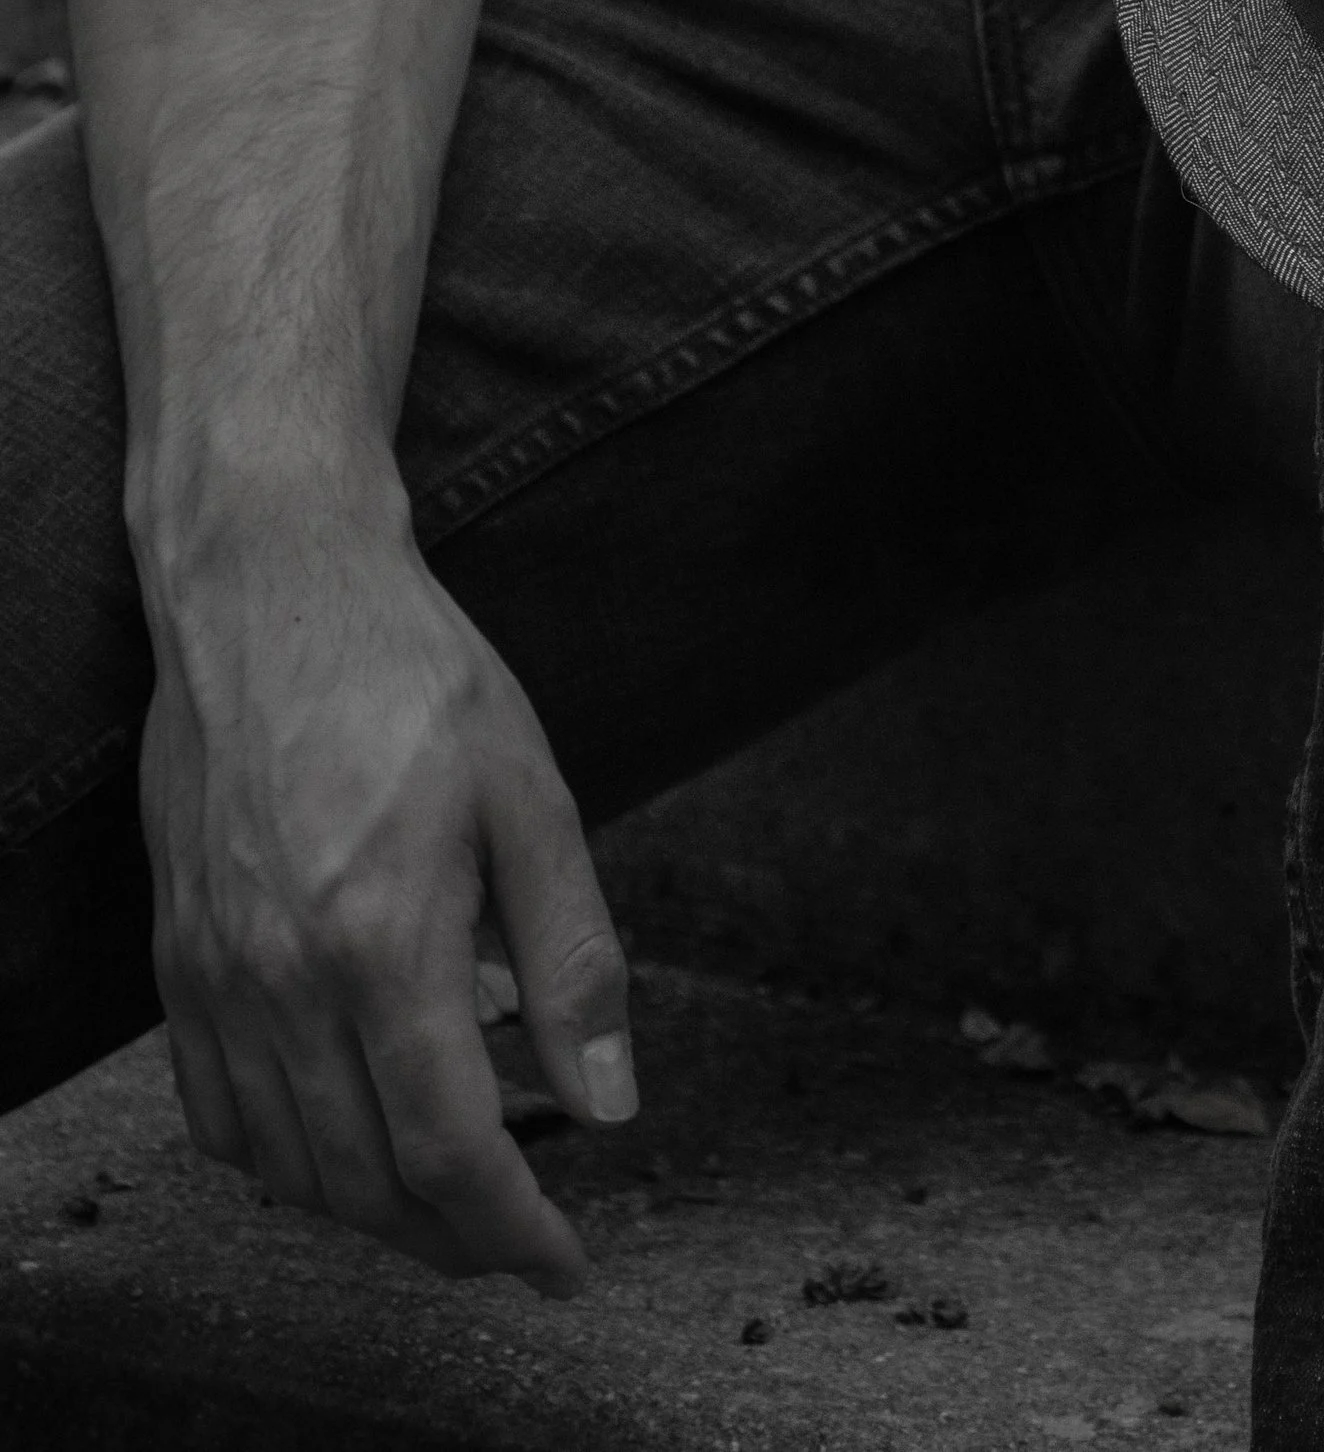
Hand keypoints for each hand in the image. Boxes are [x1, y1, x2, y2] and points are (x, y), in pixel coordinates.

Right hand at [139, 513, 633, 1291]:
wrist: (271, 593)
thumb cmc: (410, 676)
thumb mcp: (532, 797)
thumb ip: (573, 959)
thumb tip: (609, 1099)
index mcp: (384, 942)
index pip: (451, 1154)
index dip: (514, 1233)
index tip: (563, 1265)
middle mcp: (285, 980)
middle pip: (367, 1186)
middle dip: (454, 1240)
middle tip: (520, 1237)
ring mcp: (217, 977)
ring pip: (290, 1170)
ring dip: (373, 1212)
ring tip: (450, 1195)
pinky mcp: (178, 960)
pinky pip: (217, 1117)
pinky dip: (283, 1161)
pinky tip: (342, 1134)